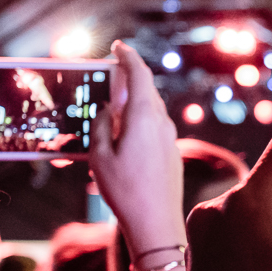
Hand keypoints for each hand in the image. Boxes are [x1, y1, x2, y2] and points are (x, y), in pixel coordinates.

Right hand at [90, 41, 185, 254]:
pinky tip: (124, 139)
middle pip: (146, 91)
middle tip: (108, 79)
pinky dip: (138, 124)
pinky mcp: (171, 154)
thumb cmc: (124, 190)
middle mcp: (161, 123)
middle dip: (128, 82)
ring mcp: (169, 139)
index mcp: (144, 116)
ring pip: (150, 111)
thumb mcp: (99, 156)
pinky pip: (153, 129)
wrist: (156, 224)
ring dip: (133, 106)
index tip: (118, 46)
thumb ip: (101, 125)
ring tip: (111, 112)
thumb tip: (109, 109)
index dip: (128, 56)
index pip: (139, 74)